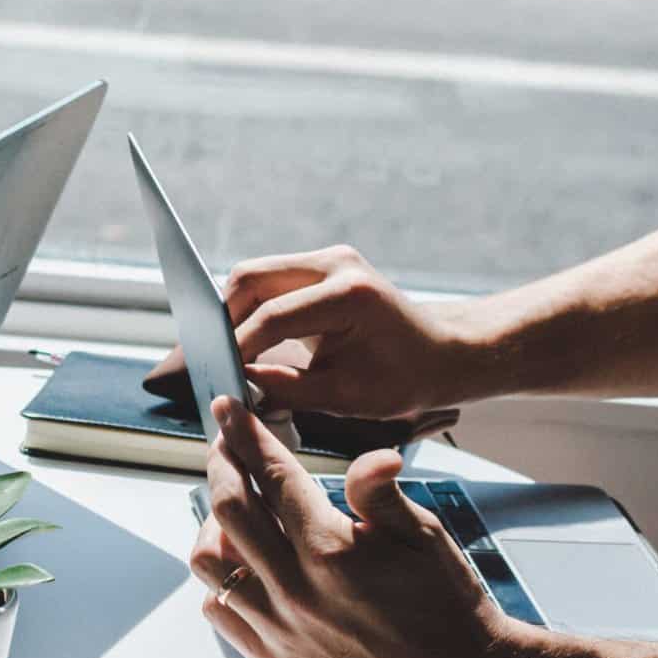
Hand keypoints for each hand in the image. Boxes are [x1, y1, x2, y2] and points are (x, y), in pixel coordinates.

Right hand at [146, 245, 472, 418]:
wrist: (443, 353)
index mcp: (348, 294)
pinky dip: (252, 308)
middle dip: (225, 319)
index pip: (271, 316)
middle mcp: (336, 264)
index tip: (218, 377)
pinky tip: (250, 341)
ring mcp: (328, 259)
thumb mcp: (346, 398)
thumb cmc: (405, 380)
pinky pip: (270, 279)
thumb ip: (287, 389)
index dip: (237, 348)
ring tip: (230, 353)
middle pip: (251, 278)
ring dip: (236, 311)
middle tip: (215, 360)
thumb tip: (238, 386)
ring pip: (254, 274)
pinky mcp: (322, 265)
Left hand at [189, 396, 521, 657]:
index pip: (272, 476)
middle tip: (226, 447)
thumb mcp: (424, 537)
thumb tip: (372, 455)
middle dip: (222, 466)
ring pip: (209, 563)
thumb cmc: (446, 603)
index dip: (246, 435)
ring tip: (235, 509)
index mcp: (332, 552)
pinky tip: (244, 564)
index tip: (229, 410)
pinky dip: (220, 581)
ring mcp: (280, 630)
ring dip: (214, 525)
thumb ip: (381, 493)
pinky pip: (219, 611)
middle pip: (228, 511)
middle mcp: (296, 592)